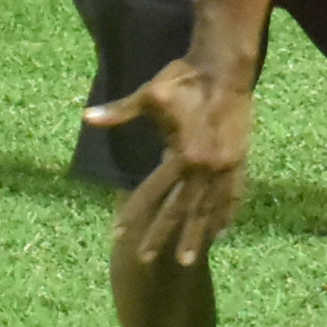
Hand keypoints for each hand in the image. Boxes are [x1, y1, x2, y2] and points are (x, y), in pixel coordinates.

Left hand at [91, 59, 251, 267]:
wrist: (226, 66)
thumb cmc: (185, 78)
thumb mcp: (149, 95)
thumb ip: (120, 111)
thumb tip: (86, 117)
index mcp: (181, 154)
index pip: (152, 191)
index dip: (133, 213)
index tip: (117, 234)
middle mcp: (204, 167)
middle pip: (180, 210)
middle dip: (162, 236)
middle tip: (146, 260)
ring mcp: (225, 166)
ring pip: (209, 209)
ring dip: (197, 235)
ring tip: (187, 259)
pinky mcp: (240, 160)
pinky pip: (233, 195)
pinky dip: (226, 214)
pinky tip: (220, 232)